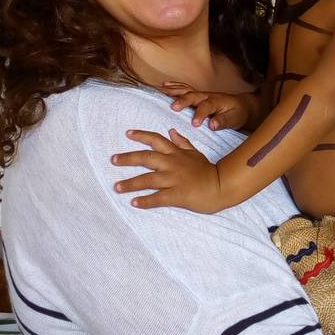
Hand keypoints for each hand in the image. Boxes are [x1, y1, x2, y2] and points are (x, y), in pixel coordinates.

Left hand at [111, 128, 229, 212]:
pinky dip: (145, 201)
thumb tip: (171, 131)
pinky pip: (158, 198)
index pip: (156, 140)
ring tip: (116, 187)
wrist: (222, 186)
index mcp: (176, 153)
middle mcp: (173, 164)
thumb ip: (182, 142)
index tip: (127, 134)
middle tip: (113, 160)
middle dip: (128, 158)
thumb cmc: (208, 171)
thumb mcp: (195, 153)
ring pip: (148, 179)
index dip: (141, 136)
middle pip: (146, 158)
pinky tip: (134, 203)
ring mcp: (175, 179)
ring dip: (130, 183)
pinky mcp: (178, 195)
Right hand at [162, 81, 253, 130]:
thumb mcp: (234, 119)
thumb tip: (213, 125)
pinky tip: (164, 85)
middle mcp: (207, 96)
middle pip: (193, 96)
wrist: (241, 105)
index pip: (207, 107)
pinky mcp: (197, 95)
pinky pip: (184, 89)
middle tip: (173, 107)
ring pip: (186, 90)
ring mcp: (201, 94)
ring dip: (174, 91)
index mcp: (216, 102)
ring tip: (161, 91)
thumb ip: (223, 121)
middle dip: (183, 100)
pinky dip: (174, 86)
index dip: (200, 115)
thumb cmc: (237, 113)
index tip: (195, 124)